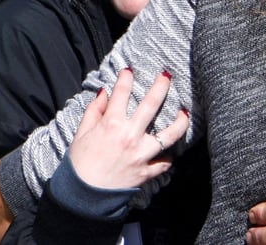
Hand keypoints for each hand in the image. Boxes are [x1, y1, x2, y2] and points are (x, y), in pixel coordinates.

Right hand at [67, 68, 188, 189]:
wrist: (83, 196)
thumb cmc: (80, 164)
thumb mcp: (81, 134)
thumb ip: (93, 112)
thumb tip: (104, 93)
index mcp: (111, 125)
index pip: (121, 94)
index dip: (126, 78)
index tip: (129, 70)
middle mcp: (129, 136)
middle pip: (151, 105)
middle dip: (161, 86)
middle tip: (166, 75)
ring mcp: (141, 154)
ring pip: (169, 135)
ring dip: (179, 122)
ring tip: (184, 113)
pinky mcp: (146, 171)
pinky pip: (164, 163)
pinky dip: (168, 158)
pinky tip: (170, 153)